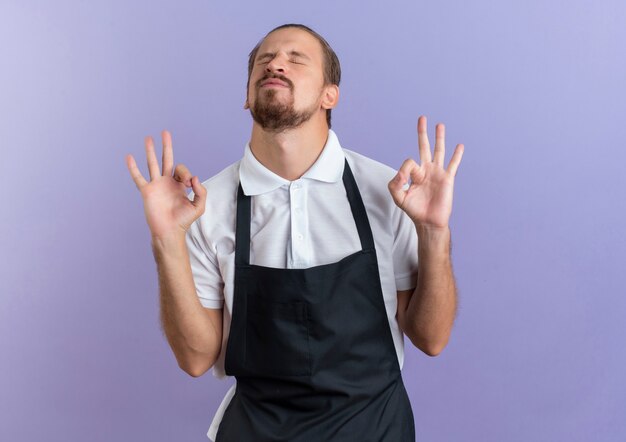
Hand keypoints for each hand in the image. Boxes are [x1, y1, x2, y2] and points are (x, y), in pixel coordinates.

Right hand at [125, 130, 206, 238]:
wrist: (170, 231)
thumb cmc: (184, 221)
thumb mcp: (199, 206)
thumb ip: (201, 191)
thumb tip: (194, 178)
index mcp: (179, 185)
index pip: (182, 170)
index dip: (186, 173)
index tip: (188, 183)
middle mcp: (167, 182)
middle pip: (166, 159)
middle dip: (166, 146)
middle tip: (165, 132)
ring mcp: (156, 185)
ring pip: (152, 164)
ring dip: (150, 151)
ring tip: (148, 138)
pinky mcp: (146, 191)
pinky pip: (138, 177)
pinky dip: (133, 167)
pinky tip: (129, 157)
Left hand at [388, 115, 463, 229]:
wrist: (429, 221)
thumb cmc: (414, 210)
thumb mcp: (398, 197)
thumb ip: (395, 182)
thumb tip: (403, 171)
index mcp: (414, 173)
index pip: (409, 162)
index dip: (406, 169)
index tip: (406, 180)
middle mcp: (426, 170)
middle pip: (424, 146)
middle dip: (422, 133)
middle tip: (422, 118)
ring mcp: (438, 173)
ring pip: (439, 151)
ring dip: (439, 137)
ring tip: (439, 125)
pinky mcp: (448, 179)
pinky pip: (453, 164)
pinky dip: (456, 155)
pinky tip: (459, 145)